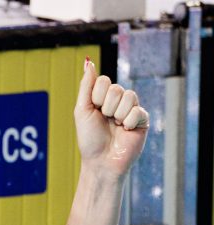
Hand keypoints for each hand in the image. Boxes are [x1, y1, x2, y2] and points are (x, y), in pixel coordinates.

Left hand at [74, 58, 148, 178]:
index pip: (104, 81)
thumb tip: (88, 62)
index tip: (94, 110)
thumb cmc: (89, 138)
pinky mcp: (142, 120)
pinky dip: (129, 122)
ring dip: (118, 114)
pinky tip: (126, 131)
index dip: (97, 96)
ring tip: (115, 126)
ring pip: (129, 96)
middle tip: (105, 121)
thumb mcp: (82, 110)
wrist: (101, 161)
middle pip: (116, 88)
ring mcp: (131, 109)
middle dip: (106, 107)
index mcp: (102, 98)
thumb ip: (86, 86)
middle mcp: (118, 101)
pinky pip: (138, 111)